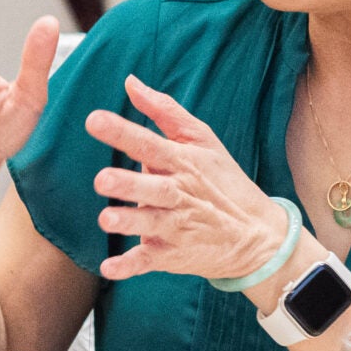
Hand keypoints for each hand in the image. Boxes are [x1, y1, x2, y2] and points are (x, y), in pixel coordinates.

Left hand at [88, 74, 292, 282]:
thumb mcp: (201, 140)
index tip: (93, 120)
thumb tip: (130, 82)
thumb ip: (164, 110)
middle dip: (128, 184)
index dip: (122, 132)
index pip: (150, 144)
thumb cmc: (222, 181)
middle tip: (101, 179)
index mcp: (183, 162)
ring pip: (150, 223)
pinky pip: (148, 261)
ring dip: (129, 222)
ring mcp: (177, 226)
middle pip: (152, 187)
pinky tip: (109, 269)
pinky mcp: (173, 254)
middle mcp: (179, 194)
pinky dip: (130, 267)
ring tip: (106, 219)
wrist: (257, 235)